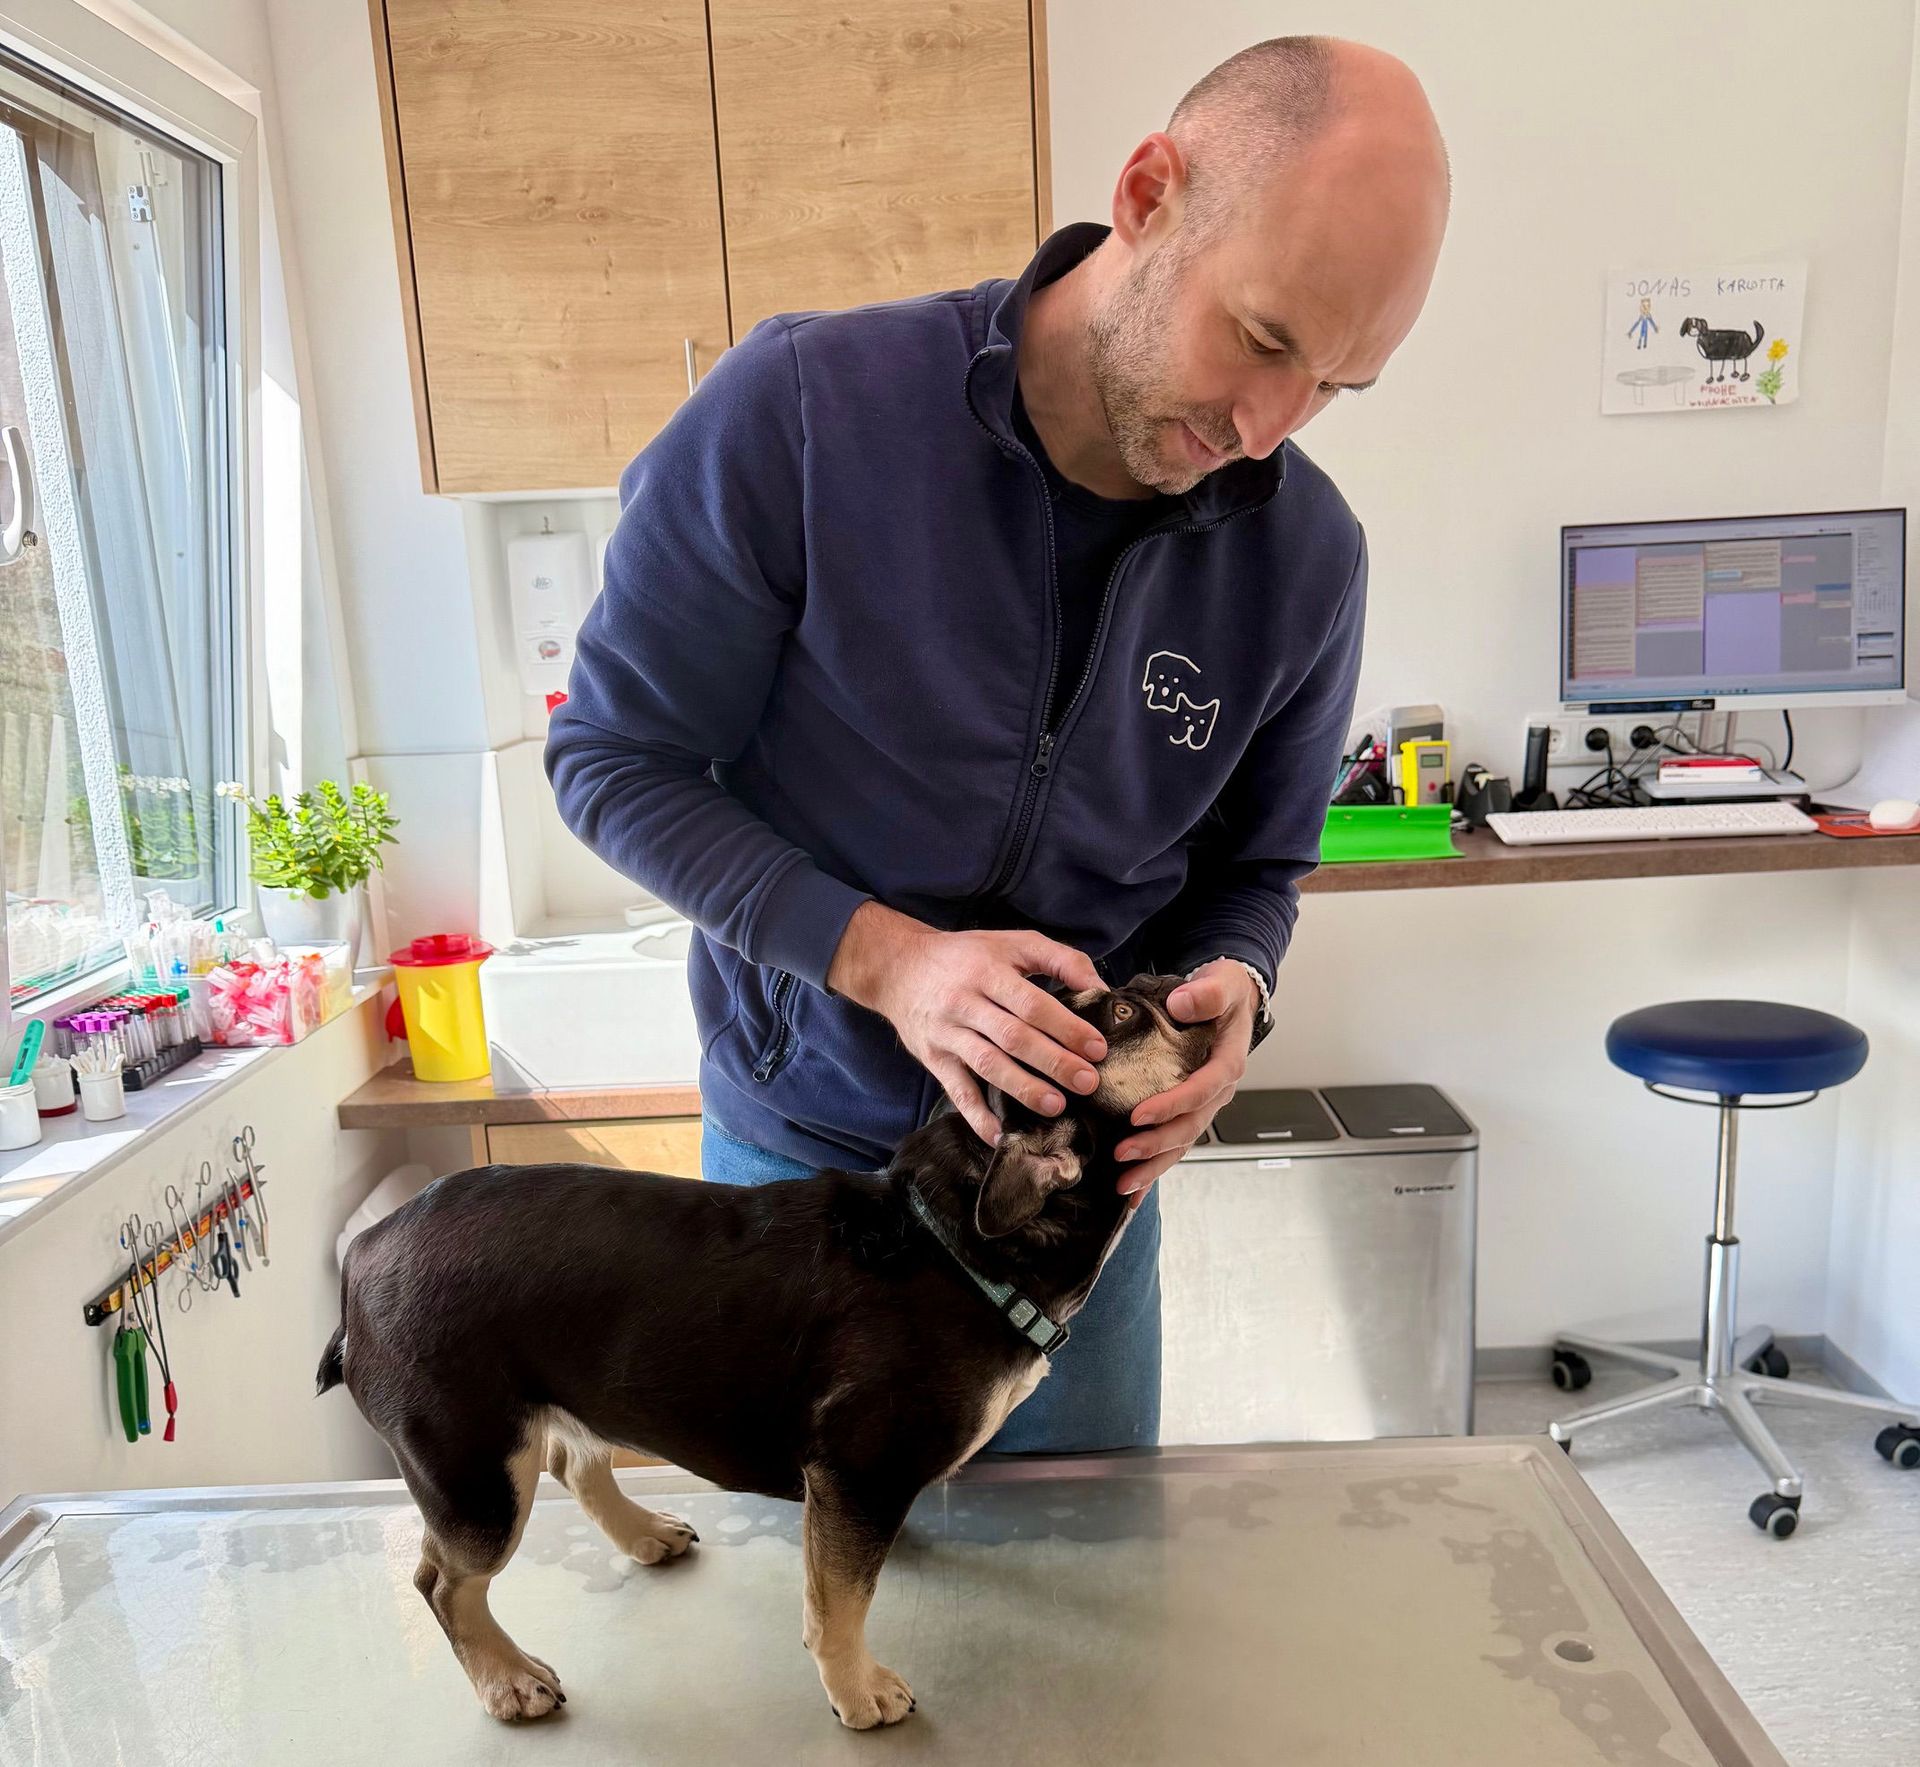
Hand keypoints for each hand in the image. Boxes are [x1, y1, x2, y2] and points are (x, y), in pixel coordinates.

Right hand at [827, 902, 1107, 1145]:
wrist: (899, 967)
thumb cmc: (968, 955)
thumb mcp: (1013, 943)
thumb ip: (1061, 960)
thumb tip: (1101, 990)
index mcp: (988, 971)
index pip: (1032, 1003)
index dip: (1066, 1027)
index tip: (1097, 1048)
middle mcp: (964, 1002)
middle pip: (1013, 1037)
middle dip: (1053, 1062)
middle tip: (1087, 1082)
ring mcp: (947, 1033)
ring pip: (987, 1065)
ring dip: (1023, 1089)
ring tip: (1056, 1106)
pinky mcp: (933, 1058)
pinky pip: (957, 1091)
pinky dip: (977, 1116)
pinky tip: (1000, 1136)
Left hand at [1113, 961, 1258, 1199]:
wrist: (1229, 999)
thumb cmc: (1224, 991)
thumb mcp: (1220, 982)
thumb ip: (1206, 993)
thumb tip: (1181, 1003)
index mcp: (1226, 1063)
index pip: (1200, 1090)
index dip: (1172, 1105)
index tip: (1138, 1116)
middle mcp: (1217, 1090)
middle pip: (1190, 1126)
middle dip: (1156, 1145)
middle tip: (1122, 1154)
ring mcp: (1204, 1104)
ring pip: (1181, 1142)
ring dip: (1153, 1165)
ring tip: (1123, 1185)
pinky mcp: (1188, 1108)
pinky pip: (1173, 1142)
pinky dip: (1154, 1166)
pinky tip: (1131, 1191)